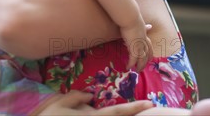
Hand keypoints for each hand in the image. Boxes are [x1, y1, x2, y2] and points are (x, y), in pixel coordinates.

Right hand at [33, 91, 153, 115]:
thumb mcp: (59, 103)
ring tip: (138, 109)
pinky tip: (105, 110)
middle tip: (150, 107)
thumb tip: (90, 95)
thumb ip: (76, 97)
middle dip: (135, 114)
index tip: (150, 103)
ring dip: (124, 114)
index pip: (118, 112)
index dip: (135, 108)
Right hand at [120, 20, 153, 71]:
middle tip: (142, 68)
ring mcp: (139, 45)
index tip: (149, 58)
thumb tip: (150, 26)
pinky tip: (128, 67)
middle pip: (147, 54)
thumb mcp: (140, 25)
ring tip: (137, 70)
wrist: (130, 18)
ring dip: (139, 65)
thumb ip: (144, 27)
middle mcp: (144, 42)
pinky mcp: (134, 47)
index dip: (149, 53)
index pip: (149, 46)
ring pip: (142, 59)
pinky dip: (131, 64)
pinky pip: (133, 59)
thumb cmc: (132, 20)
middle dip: (145, 62)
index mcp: (145, 36)